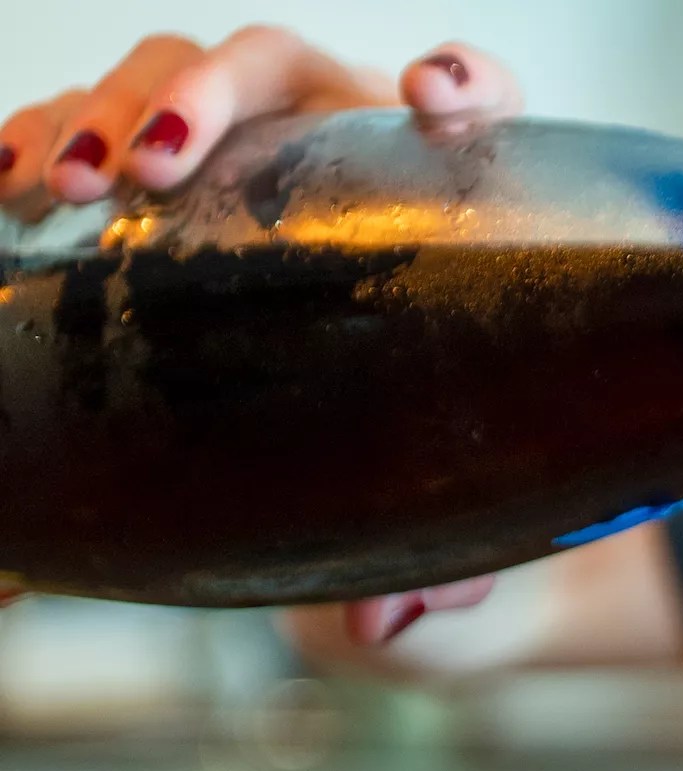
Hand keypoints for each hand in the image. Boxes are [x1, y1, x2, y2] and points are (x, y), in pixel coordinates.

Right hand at [1, 30, 521, 646]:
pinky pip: (96, 132)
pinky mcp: (166, 188)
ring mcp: (250, 158)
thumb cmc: (442, 503)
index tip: (428, 98)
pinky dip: (41, 133)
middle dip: (203, 95)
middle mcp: (347, 156)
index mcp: (446, 211)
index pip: (475, 106)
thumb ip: (445, 586)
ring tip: (57, 183)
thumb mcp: (457, 552)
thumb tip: (378, 621)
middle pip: (279, 72)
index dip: (462, 81)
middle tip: (151, 165)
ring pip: (174, 82)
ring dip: (109, 111)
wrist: (395, 491)